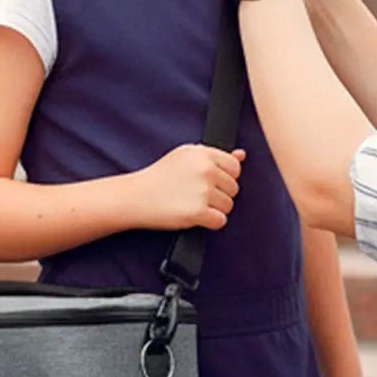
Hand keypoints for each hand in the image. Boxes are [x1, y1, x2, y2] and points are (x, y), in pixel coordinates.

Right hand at [128, 144, 244, 230]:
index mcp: (204, 153)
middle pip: (234, 188)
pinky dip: (210, 222)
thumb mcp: (185, 156)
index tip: (210, 183)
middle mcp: (206, 170)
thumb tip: (241, 155)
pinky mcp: (197, 212)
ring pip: (228, 206)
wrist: (135, 196)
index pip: (235, 167)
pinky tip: (195, 216)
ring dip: (214, 209)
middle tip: (197, 195)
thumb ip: (215, 156)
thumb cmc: (160, 176)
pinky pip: (220, 221)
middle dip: (219, 194)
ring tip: (193, 204)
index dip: (224, 178)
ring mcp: (202, 191)